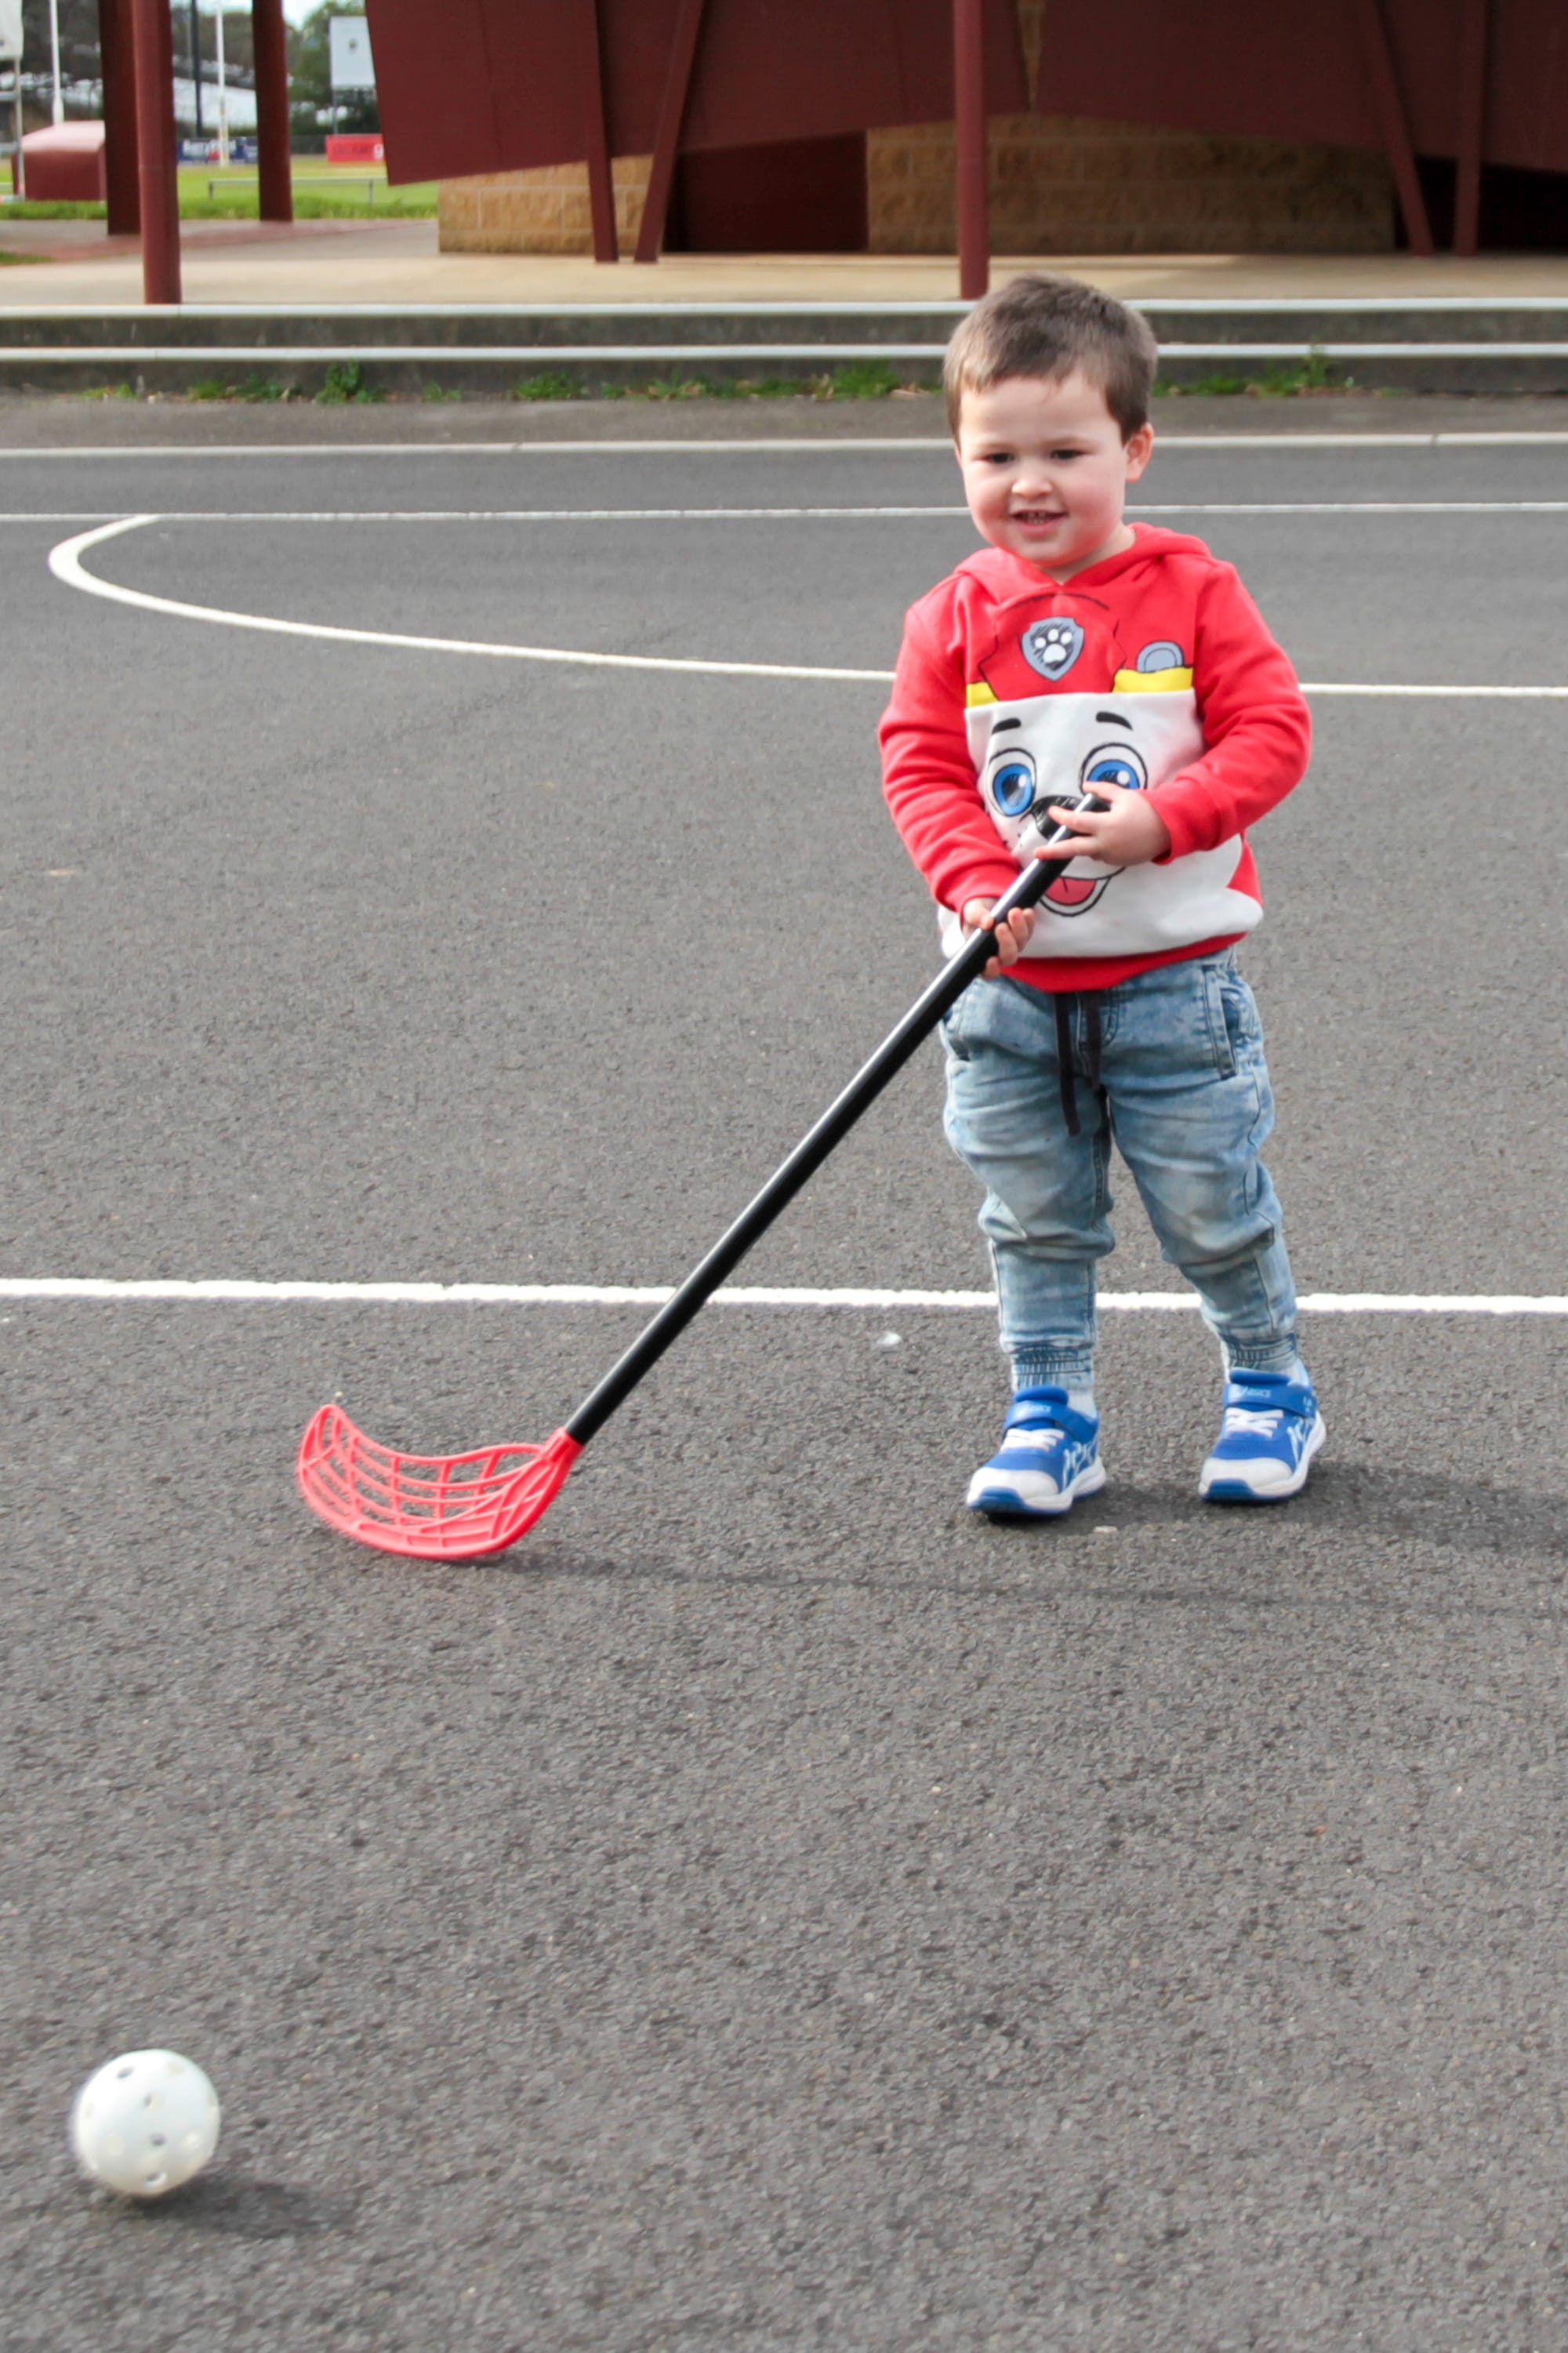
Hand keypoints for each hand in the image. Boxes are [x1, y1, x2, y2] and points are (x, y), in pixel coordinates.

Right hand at [961, 897, 1035, 977]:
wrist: (987, 902)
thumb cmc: (975, 913)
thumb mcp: (970, 912)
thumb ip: (976, 917)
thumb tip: (988, 923)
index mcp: (981, 956)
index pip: (987, 972)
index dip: (991, 970)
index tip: (992, 960)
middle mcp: (1000, 955)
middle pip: (1008, 957)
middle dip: (1007, 943)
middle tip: (1001, 926)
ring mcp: (1014, 944)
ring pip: (1021, 943)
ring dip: (1019, 929)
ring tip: (1014, 912)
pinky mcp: (1024, 933)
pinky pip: (1030, 930)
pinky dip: (1029, 921)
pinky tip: (1027, 912)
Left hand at [1036, 779, 1171, 869]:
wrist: (1168, 831)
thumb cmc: (1146, 810)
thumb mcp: (1124, 795)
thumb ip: (1102, 790)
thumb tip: (1084, 786)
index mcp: (1105, 825)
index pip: (1076, 822)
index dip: (1061, 817)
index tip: (1052, 812)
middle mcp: (1104, 844)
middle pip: (1073, 849)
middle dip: (1053, 852)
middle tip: (1037, 854)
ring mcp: (1110, 856)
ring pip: (1088, 851)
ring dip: (1082, 843)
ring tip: (1087, 832)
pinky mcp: (1117, 863)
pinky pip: (1101, 855)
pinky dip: (1098, 846)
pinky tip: (1108, 837)